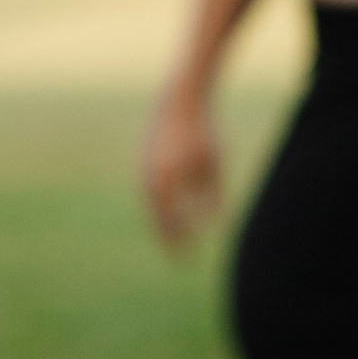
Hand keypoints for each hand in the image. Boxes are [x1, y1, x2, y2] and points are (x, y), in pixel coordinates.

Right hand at [143, 92, 221, 249]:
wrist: (180, 100)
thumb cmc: (203, 132)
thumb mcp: (213, 166)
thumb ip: (212, 196)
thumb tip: (213, 224)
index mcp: (167, 182)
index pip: (172, 221)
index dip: (181, 241)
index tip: (189, 257)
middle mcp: (150, 179)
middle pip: (157, 218)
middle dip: (169, 238)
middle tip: (178, 258)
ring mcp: (143, 170)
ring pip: (152, 206)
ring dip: (163, 223)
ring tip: (175, 238)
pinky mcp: (145, 162)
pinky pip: (151, 193)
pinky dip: (160, 207)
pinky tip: (171, 212)